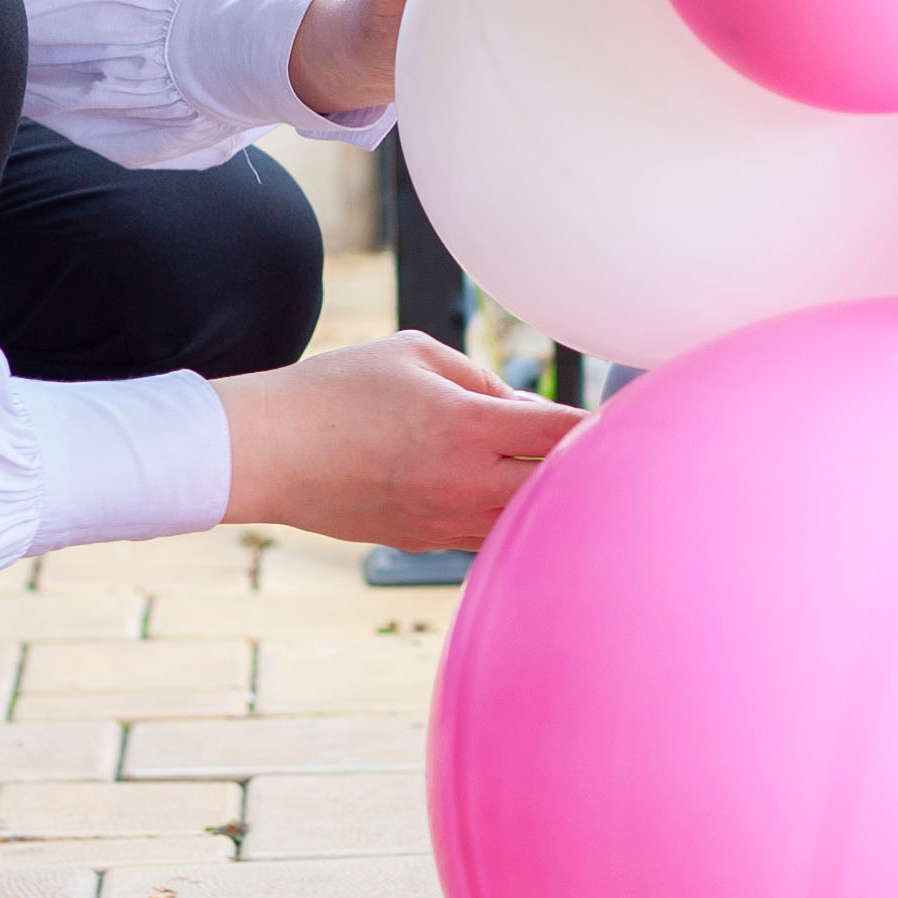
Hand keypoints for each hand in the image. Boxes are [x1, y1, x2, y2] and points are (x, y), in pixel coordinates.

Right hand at [217, 332, 585, 552]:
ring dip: (552, 498)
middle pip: (560, 487)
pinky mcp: (428, 542)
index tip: (628, 415)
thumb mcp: (415, 355)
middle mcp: (464, 484)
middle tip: (610, 447)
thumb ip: (483, 379)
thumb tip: (528, 414)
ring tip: (563, 473)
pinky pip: (493, 535)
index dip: (606, 425)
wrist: (269, 453)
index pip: (566, 433)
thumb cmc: (337, 389)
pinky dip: (514, 517)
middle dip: (588, 467)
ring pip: (530, 522)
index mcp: (467, 428)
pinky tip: (514, 493)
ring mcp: (447, 522)